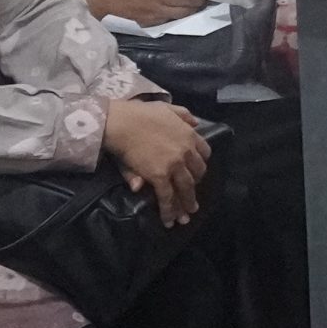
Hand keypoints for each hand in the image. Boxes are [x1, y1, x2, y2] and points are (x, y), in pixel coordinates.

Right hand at [102, 96, 210, 225]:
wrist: (122, 123)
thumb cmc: (140, 113)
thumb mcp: (166, 107)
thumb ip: (183, 114)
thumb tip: (196, 122)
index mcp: (188, 134)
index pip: (204, 152)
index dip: (200, 163)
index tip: (197, 171)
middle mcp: (186, 151)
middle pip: (197, 173)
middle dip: (195, 187)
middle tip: (192, 198)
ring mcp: (174, 165)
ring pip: (186, 188)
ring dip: (186, 204)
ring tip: (185, 217)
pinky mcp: (160, 176)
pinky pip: (168, 197)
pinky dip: (169, 210)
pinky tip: (169, 220)